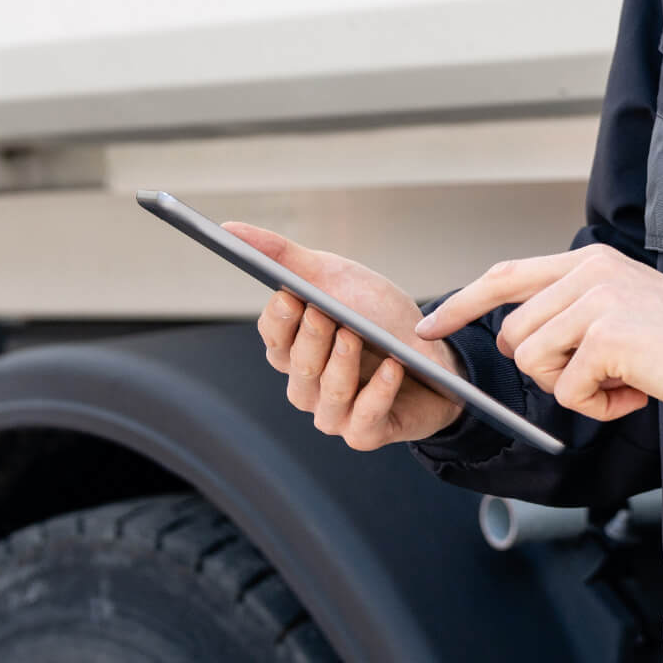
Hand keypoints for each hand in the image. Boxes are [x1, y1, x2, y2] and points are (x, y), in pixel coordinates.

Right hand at [232, 222, 468, 449]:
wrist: (435, 351)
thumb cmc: (377, 315)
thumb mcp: (334, 276)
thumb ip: (283, 256)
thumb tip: (227, 228)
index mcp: (293, 349)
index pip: (272, 337)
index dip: (280, 319)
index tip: (291, 295)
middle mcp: (308, 386)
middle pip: (297, 366)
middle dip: (311, 338)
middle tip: (325, 312)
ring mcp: (335, 414)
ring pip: (327, 395)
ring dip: (342, 364)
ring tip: (356, 335)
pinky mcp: (366, 434)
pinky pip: (365, 419)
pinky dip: (378, 392)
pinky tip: (393, 366)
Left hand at [417, 246, 662, 420]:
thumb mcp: (627, 311)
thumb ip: (578, 312)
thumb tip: (525, 342)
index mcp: (591, 261)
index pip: (506, 275)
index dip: (461, 302)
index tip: (426, 326)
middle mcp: (590, 271)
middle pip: (516, 335)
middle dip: (549, 372)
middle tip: (605, 376)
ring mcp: (598, 299)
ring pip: (536, 363)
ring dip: (576, 390)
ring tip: (627, 380)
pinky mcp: (608, 335)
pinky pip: (570, 392)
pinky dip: (601, 408)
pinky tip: (640, 391)